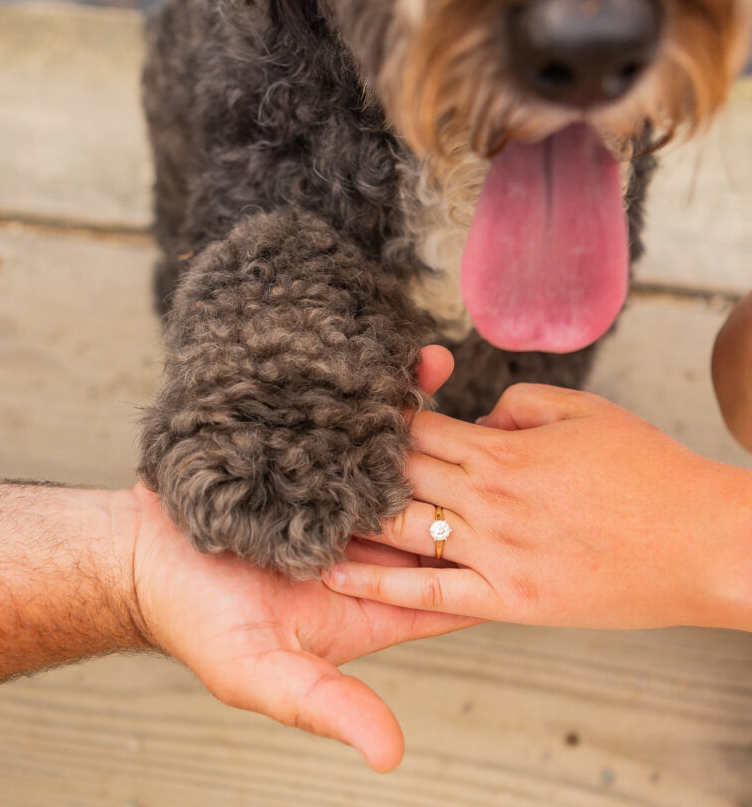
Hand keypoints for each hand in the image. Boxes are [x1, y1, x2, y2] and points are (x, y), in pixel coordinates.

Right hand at [124, 346, 473, 772]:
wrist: (140, 553)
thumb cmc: (199, 620)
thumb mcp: (260, 672)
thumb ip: (324, 704)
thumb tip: (389, 753)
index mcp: (375, 596)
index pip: (455, 581)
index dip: (492, 556)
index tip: (528, 523)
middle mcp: (372, 540)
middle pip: (445, 508)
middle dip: (480, 476)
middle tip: (514, 442)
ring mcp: (348, 492)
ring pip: (415, 458)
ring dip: (444, 425)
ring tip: (472, 386)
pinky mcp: (321, 454)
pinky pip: (370, 425)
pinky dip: (394, 398)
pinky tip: (417, 366)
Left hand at [323, 383, 751, 630]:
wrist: (703, 543)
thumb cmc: (650, 473)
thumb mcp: (585, 412)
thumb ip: (521, 405)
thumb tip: (481, 415)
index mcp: (505, 450)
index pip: (421, 428)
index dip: (378, 420)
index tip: (343, 415)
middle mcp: (490, 499)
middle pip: (401, 473)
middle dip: (353, 463)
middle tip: (304, 455)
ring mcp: (496, 553)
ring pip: (403, 527)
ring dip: (353, 515)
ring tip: (303, 506)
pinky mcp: (509, 601)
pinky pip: (430, 592)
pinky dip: (379, 585)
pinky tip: (338, 575)